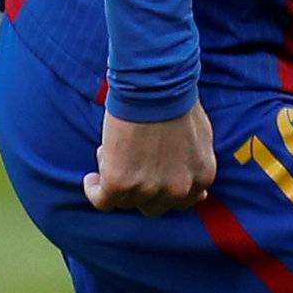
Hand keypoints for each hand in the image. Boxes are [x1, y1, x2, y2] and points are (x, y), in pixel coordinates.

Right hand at [86, 105, 216, 216]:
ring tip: (111, 154)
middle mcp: (178, 190)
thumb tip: (198, 188)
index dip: (163, 191)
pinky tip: (91, 179)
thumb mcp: (201, 137)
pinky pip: (102, 200)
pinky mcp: (120, 184)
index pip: (181, 202)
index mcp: (201, 177)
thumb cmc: (176, 100)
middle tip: (130, 163)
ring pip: (126, 201)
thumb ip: (196, 165)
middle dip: (141, 188)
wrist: (155, 85)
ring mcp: (149, 189)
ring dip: (117, 181)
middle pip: (153, 207)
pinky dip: (94, 190)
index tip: (152, 181)